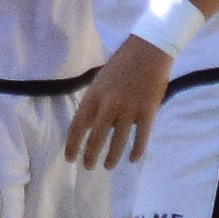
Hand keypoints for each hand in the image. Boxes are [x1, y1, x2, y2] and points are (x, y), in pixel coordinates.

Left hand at [64, 38, 171, 168]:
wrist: (149, 51)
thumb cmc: (122, 64)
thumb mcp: (100, 80)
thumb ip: (94, 102)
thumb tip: (89, 124)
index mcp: (94, 96)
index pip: (78, 126)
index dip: (72, 145)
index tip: (69, 158)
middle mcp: (109, 105)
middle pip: (96, 138)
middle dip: (90, 155)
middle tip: (87, 167)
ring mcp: (129, 109)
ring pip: (118, 141)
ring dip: (111, 157)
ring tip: (108, 166)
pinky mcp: (148, 111)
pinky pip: (141, 137)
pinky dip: (137, 150)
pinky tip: (133, 159)